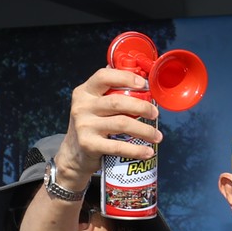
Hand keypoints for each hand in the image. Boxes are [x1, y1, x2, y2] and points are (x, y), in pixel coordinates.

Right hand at [58, 66, 157, 184]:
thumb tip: (138, 77)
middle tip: (155, 113)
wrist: (74, 154)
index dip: (125, 77)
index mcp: (84, 92)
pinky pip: (118, 146)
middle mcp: (82, 107)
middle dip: (142, 106)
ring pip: (122, 123)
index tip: (144, 84)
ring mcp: (84, 126)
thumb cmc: (92, 124)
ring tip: (157, 136)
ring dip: (145, 130)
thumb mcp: (94, 105)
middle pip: (117, 102)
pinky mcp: (89, 145)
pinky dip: (136, 150)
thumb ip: (110, 91)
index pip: (103, 76)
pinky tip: (148, 152)